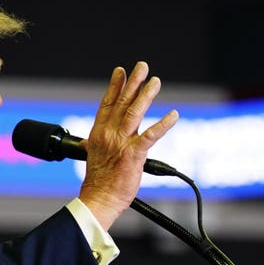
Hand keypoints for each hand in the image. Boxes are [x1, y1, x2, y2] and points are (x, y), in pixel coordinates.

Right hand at [78, 62, 178, 229]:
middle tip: (142, 66)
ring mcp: (121, 143)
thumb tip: (89, 142)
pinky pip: (151, 136)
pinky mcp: (134, 154)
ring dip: (146, 95)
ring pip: (135, 112)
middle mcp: (109, 134)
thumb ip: (95, 144)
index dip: (115, 86)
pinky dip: (163, 124)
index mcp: (99, 133)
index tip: (121, 71)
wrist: (99, 198)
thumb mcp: (93, 157)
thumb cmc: (99, 182)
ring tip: (156, 81)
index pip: (107, 103)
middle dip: (133, 82)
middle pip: (122, 102)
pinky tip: (173, 115)